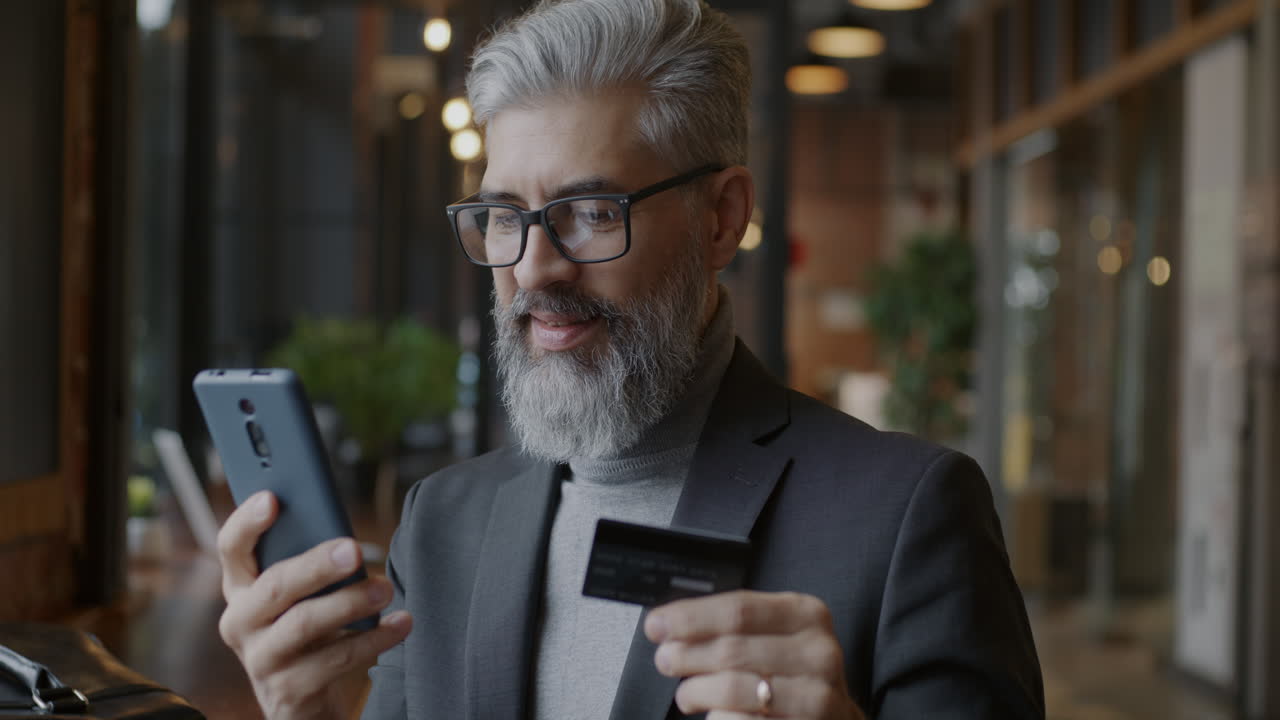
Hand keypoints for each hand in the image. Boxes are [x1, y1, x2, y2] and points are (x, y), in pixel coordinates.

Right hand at [216, 491, 412, 719]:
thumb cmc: (306, 627)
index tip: (271, 498)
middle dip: (316, 565)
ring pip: (304, 624)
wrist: (301, 697)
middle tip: (354, 549)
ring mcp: (261, 659)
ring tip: (385, 589)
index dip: (246, 523)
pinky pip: (335, 660)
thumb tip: (343, 537)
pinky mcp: (288, 690)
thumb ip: (307, 563)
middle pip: (274, 585)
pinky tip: (401, 623)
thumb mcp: (299, 595)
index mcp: (241, 587)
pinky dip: (374, 639)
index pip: (231, 548)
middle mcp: (241, 622)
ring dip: (350, 603)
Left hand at [645, 590, 863, 719]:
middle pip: (731, 649)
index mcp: (806, 615)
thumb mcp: (774, 635)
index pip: (738, 610)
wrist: (831, 718)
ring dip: (697, 691)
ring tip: (687, 693)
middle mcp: (818, 653)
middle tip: (666, 660)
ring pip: (734, 690)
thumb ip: (733, 625)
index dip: (691, 618)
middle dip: (687, 655)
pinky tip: (714, 714)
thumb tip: (670, 625)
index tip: (657, 625)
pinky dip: (718, 717)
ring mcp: (818, 696)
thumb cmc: (793, 672)